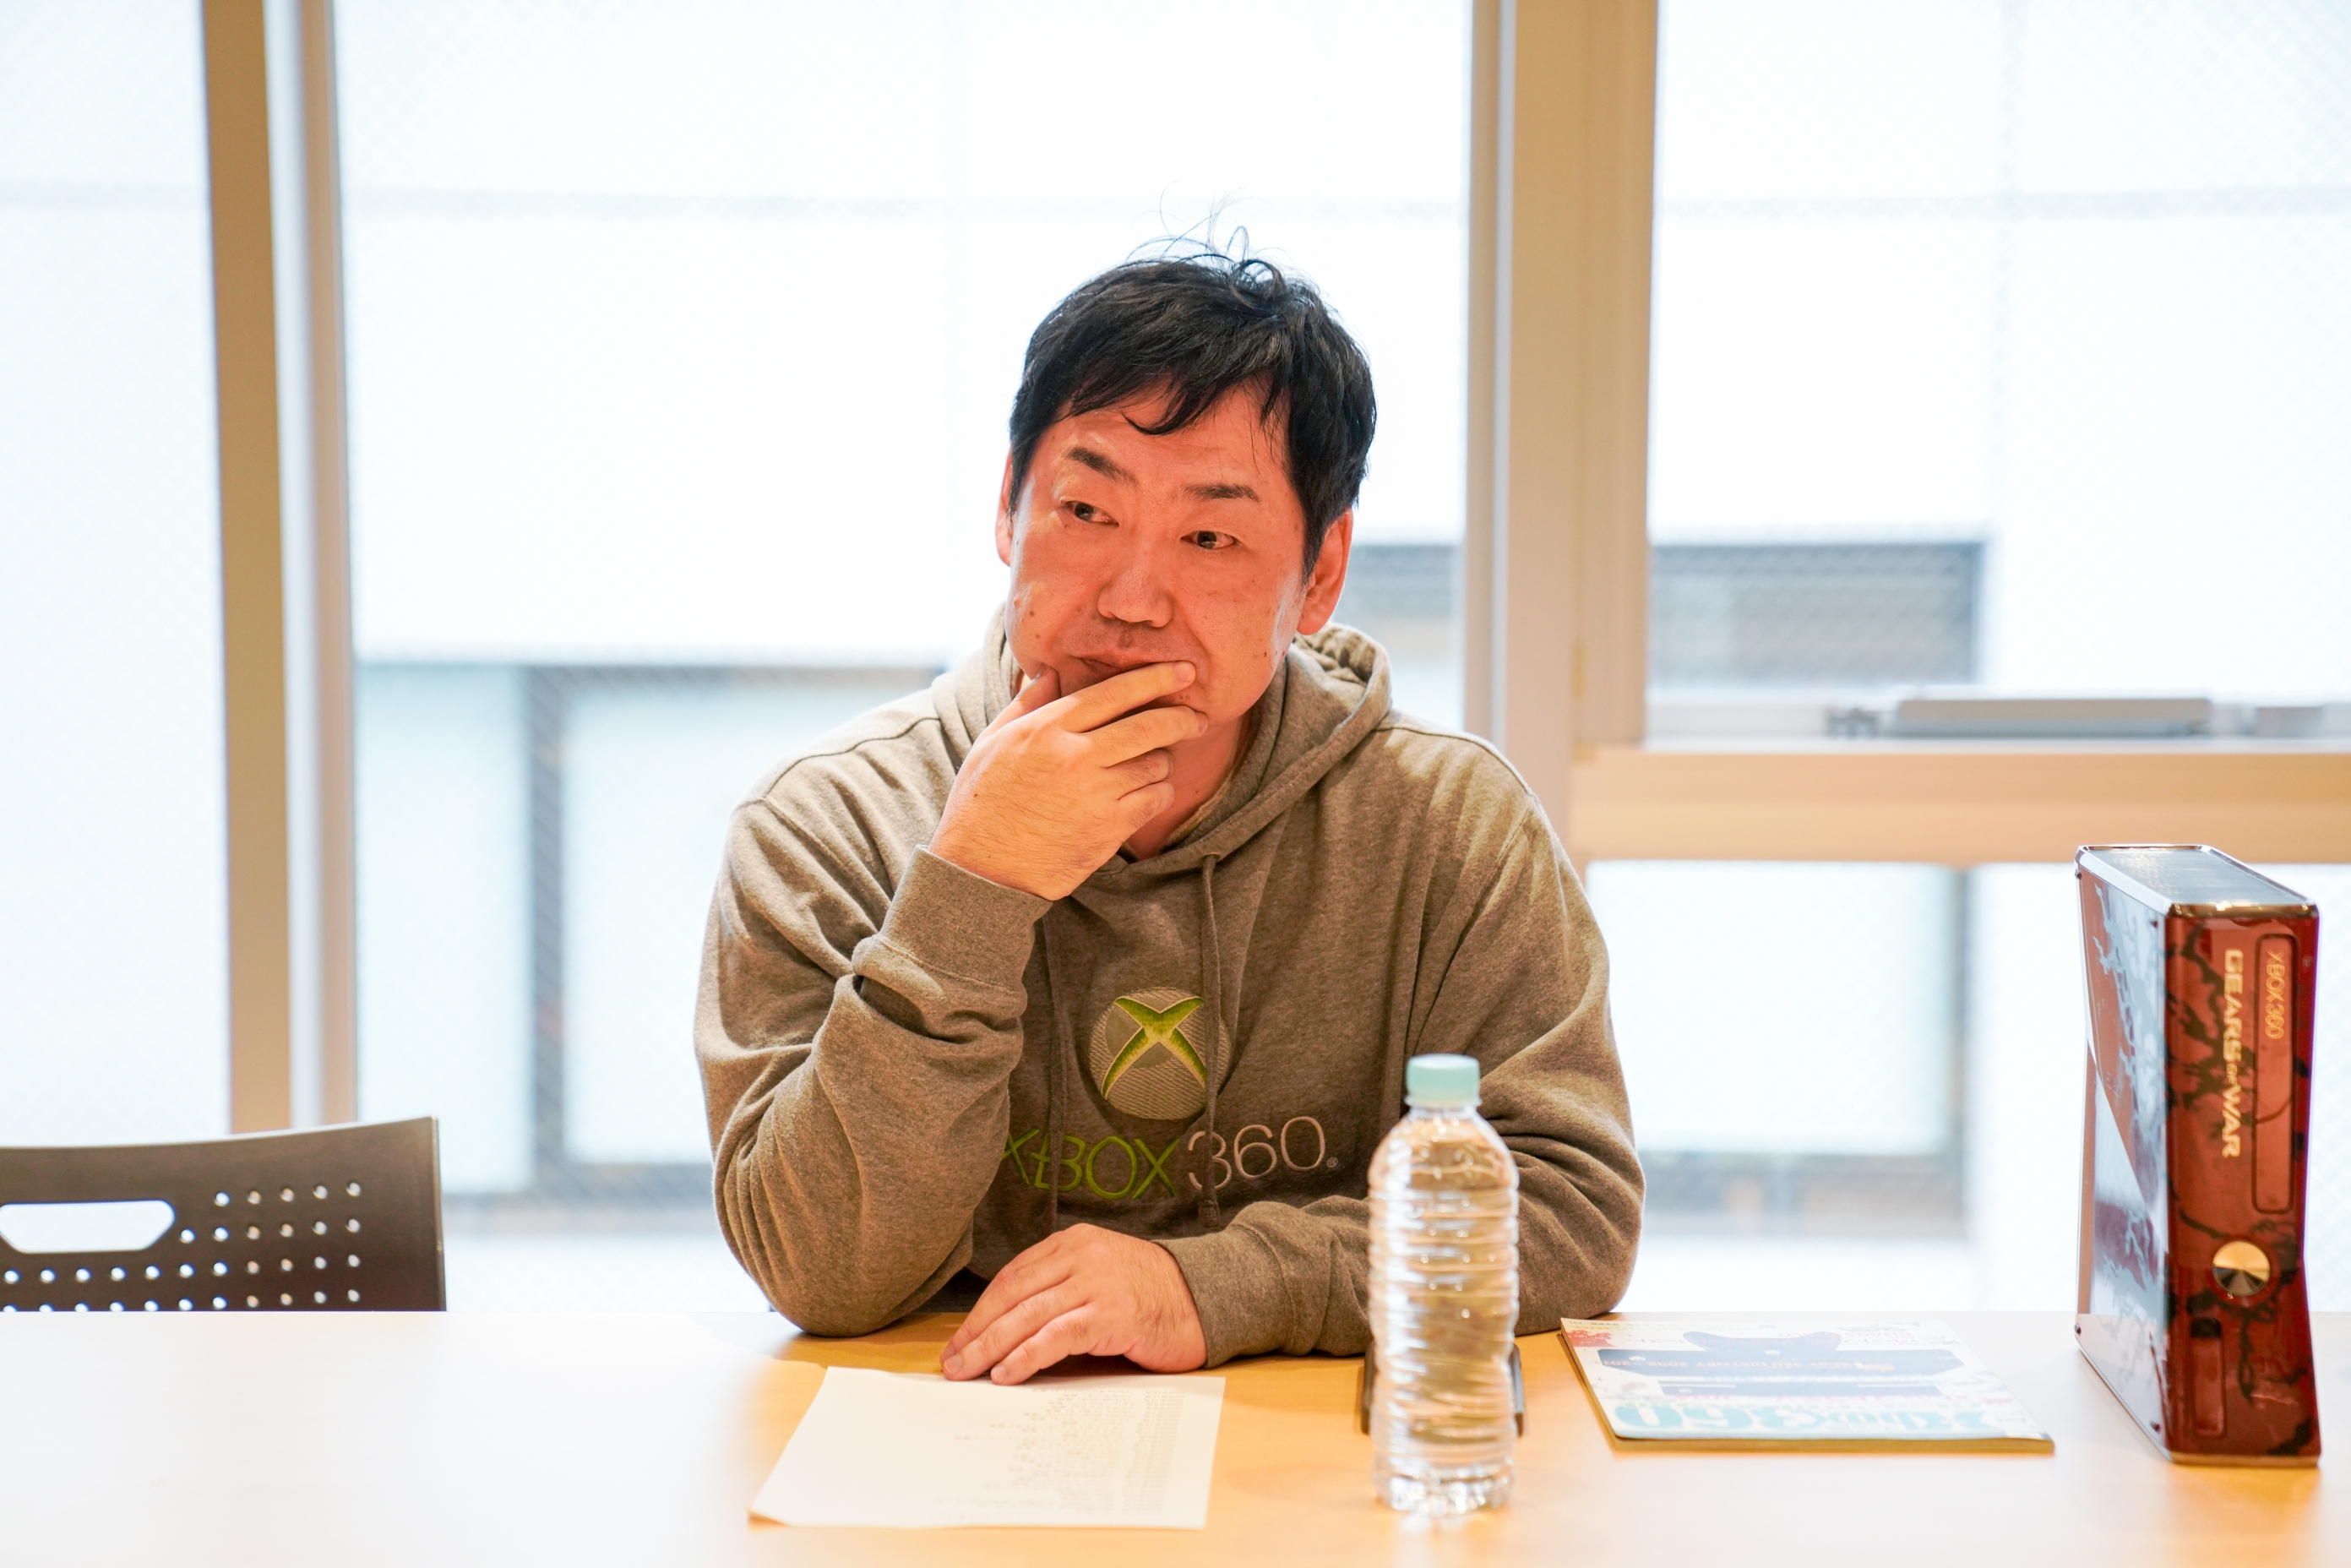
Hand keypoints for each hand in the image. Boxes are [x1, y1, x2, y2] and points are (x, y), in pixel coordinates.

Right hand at [929, 662, 1206, 899]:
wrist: (983, 869)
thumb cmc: (983, 802)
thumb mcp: (992, 742)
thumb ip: (1026, 704)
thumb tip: (1050, 672)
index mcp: (1046, 729)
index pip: (1114, 692)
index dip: (1156, 678)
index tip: (1183, 671)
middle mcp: (1074, 756)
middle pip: (1149, 725)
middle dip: (1181, 716)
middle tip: (1196, 716)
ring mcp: (1095, 794)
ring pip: (1155, 763)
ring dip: (1162, 759)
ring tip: (1152, 761)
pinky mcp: (1108, 829)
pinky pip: (1154, 799)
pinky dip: (1158, 791)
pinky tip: (1147, 791)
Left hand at [939, 1224, 1207, 1384]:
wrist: (1207, 1298)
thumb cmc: (1152, 1296)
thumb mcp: (1101, 1277)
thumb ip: (1062, 1289)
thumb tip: (1009, 1329)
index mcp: (1073, 1243)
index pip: (1012, 1276)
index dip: (980, 1310)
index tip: (959, 1340)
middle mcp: (1081, 1256)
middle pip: (1013, 1295)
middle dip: (976, 1331)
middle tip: (952, 1362)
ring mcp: (1097, 1283)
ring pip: (1028, 1315)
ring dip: (990, 1347)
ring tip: (968, 1371)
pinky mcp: (1112, 1314)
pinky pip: (1057, 1336)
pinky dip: (1026, 1356)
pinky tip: (1007, 1372)